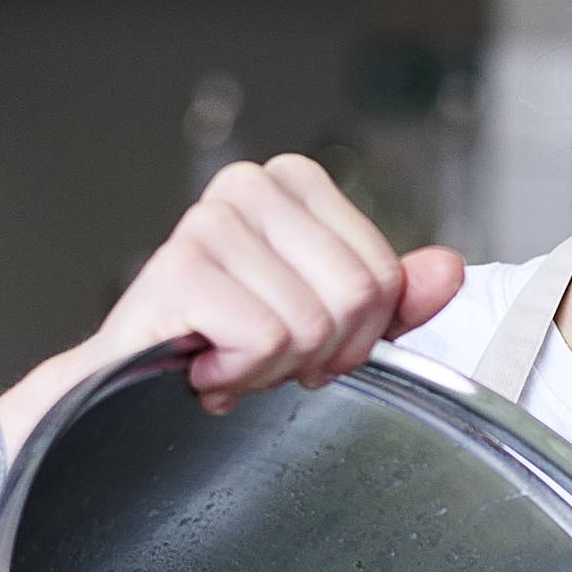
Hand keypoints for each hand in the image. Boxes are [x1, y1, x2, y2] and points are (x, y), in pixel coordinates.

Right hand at [100, 155, 463, 413]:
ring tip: (228, 355)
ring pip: (310, 324)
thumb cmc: (219, 345)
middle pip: (355, 296)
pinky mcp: (178, 268)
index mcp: (293, 183)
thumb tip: (448, 269)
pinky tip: (203, 363)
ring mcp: (210, 222)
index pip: (384, 274)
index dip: (358, 333)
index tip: (306, 340)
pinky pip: (264, 339)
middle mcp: (249, 186)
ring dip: (271, 368)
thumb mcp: (323, 321)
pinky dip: (238, 375)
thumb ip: (391, 296)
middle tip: (265, 353)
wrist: (124, 388)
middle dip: (318, 352)